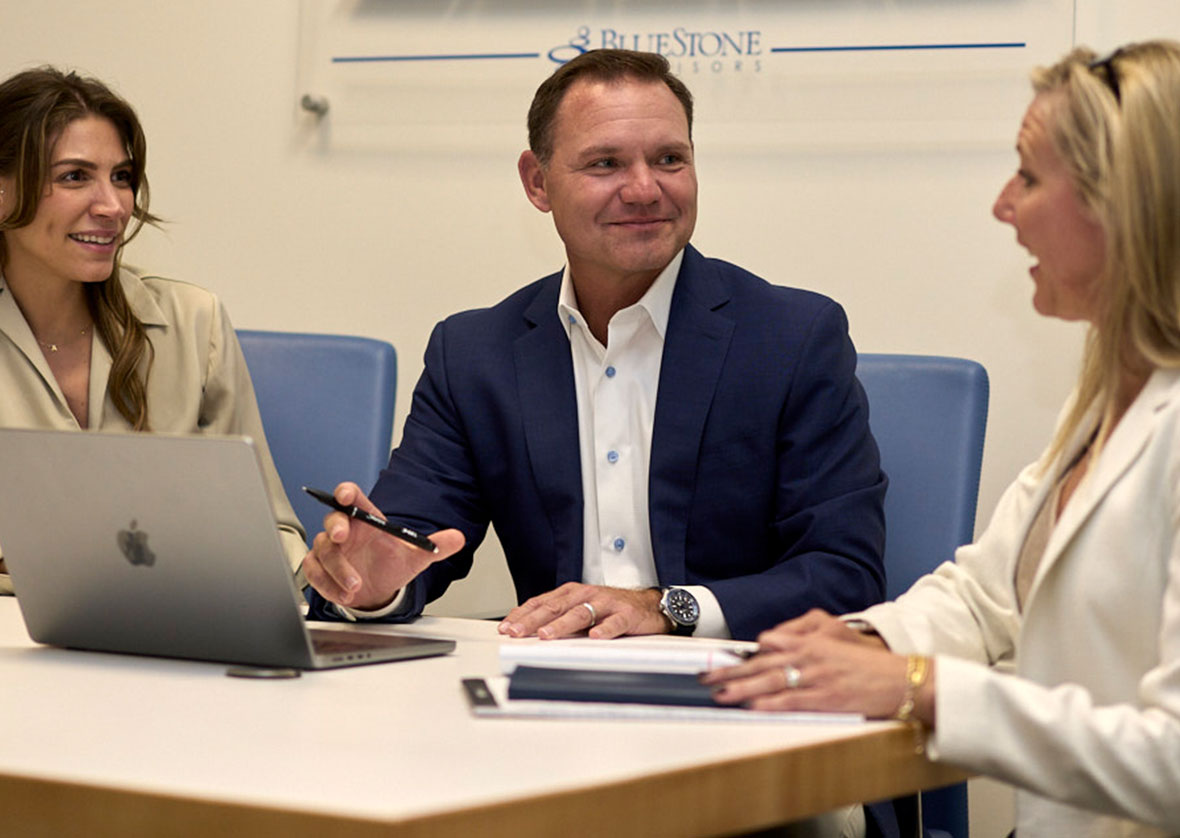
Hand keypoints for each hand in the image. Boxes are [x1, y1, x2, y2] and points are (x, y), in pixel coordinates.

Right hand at [302, 482, 464, 610]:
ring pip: (323, 550)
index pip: (352, 498)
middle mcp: (346, 530)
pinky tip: (344, 594)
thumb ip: (436, 545)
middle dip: (335, 526)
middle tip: (342, 537)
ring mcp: (330, 549)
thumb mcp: (416, 555)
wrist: (379, 590)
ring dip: (337, 568)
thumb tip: (459, 538)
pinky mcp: (320, 568)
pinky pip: (314, 572)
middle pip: (332, 519)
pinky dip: (327, 584)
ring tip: (355, 586)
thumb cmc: (391, 564)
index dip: (345, 492)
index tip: (344, 495)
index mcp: (366, 519)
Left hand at [498, 583, 667, 638]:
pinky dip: (604, 629)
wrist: (648, 604)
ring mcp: (606, 603)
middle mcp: (586, 595)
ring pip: (580, 613)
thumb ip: (558, 617)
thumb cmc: (611, 607)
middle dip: (533, 621)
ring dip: (561, 624)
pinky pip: (614, 622)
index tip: (506, 628)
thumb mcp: (580, 609)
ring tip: (547, 634)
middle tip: (517, 632)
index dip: (522, 615)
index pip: (541, 603)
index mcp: (571, 593)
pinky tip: (594, 637)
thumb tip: (527, 629)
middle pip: (555, 607)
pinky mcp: (626, 614)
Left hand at [701, 609, 932, 721]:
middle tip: (706, 677)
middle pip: (762, 663)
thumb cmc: (865, 662)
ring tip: (720, 694)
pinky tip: (753, 707)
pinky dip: (771, 704)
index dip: (742, 656)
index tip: (719, 660)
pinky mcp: (826, 699)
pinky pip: (792, 702)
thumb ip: (800, 636)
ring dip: (743, 688)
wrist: (899, 678)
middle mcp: (809, 657)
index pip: (767, 647)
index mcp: (809, 642)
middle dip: (731, 671)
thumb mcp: (832, 639)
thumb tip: (769, 639)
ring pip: (771, 682)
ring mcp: (816, 678)